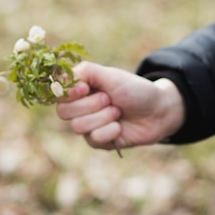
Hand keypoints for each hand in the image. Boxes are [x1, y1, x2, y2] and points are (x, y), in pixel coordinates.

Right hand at [55, 61, 184, 150]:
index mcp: (79, 90)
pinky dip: (110, 130)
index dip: (67, 93)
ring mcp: (87, 126)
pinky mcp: (98, 142)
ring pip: (78, 126)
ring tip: (117, 111)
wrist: (157, 111)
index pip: (57, 93)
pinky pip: (94, 139)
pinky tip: (120, 126)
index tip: (85, 88)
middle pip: (63, 112)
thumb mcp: (110, 75)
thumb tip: (61, 77)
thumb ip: (85, 72)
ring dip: (103, 117)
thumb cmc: (134, 90)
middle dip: (89, 105)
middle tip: (108, 99)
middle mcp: (79, 108)